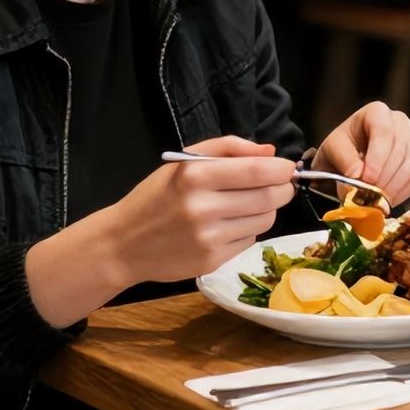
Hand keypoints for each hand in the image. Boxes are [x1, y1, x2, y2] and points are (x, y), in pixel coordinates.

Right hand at [101, 135, 295, 285]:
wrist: (123, 244)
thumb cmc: (156, 196)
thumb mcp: (184, 161)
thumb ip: (229, 148)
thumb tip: (270, 152)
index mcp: (195, 176)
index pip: (259, 171)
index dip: (282, 169)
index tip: (286, 168)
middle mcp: (203, 208)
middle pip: (269, 197)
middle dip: (283, 189)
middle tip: (279, 185)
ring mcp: (209, 238)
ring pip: (265, 220)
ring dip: (267, 209)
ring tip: (249, 204)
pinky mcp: (212, 260)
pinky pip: (250, 240)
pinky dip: (248, 229)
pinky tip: (229, 225)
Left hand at [316, 102, 409, 208]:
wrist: (349, 164)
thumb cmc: (341, 152)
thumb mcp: (332, 150)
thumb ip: (344, 160)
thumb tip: (359, 175)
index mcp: (377, 112)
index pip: (384, 130)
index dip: (378, 156)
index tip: (367, 179)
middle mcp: (400, 121)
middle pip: (402, 146)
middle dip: (386, 175)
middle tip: (371, 195)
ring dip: (395, 185)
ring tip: (377, 199)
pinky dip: (405, 191)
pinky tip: (388, 199)